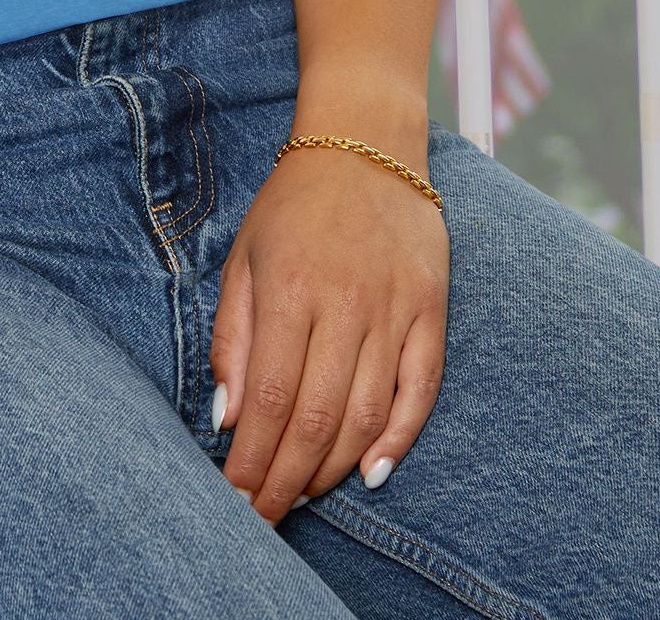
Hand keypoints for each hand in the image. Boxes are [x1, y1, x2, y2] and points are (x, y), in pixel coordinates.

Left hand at [210, 134, 449, 522]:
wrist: (365, 143)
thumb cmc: (293, 204)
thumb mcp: (244, 257)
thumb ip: (233, 337)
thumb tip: (227, 417)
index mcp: (290, 289)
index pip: (270, 398)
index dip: (253, 459)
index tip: (236, 497)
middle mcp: (345, 304)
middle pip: (317, 418)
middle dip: (287, 479)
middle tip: (266, 515)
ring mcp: (394, 309)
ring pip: (367, 414)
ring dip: (333, 467)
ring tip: (304, 495)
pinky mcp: (432, 310)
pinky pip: (421, 390)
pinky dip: (399, 438)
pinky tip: (372, 472)